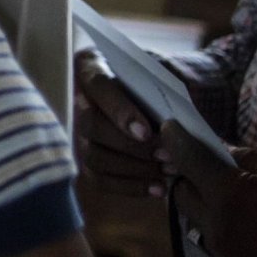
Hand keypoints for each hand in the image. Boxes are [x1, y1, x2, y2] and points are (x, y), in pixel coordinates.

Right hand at [74, 51, 161, 192]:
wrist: (156, 99)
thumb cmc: (156, 81)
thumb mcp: (158, 73)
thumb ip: (161, 82)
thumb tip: (176, 102)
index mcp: (93, 67)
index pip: (99, 87)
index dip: (120, 111)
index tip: (146, 132)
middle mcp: (80, 100)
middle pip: (91, 125)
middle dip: (130, 145)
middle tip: (167, 155)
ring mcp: (80, 133)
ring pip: (94, 156)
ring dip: (134, 168)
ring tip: (168, 170)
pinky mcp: (87, 160)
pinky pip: (99, 180)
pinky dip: (130, 186)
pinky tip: (158, 188)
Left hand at [159, 125, 256, 256]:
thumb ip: (245, 156)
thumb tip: (219, 150)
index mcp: (230, 195)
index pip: (186, 160)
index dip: (175, 140)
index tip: (169, 129)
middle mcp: (220, 229)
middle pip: (180, 195)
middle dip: (187, 177)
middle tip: (202, 165)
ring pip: (197, 223)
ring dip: (205, 206)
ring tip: (230, 196)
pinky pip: (218, 246)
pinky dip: (224, 230)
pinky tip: (248, 223)